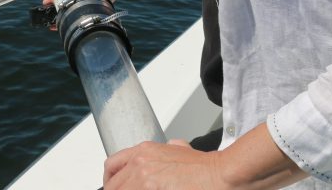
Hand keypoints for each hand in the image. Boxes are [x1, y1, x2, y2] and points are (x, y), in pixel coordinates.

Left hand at [104, 140, 227, 189]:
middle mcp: (140, 163)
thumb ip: (171, 148)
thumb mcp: (182, 148)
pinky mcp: (151, 189)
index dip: (110, 182)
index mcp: (144, 151)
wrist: (221, 174)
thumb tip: (172, 147)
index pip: (112, 167)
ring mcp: (144, 178)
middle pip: (112, 186)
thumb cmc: (206, 167)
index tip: (114, 189)